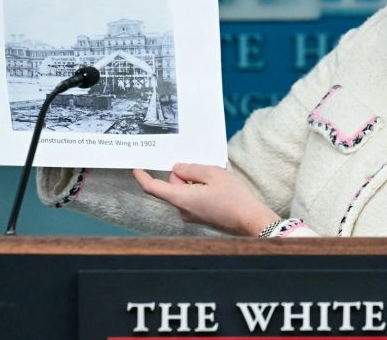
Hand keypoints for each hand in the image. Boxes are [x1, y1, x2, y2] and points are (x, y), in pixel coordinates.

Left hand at [132, 164, 278, 235]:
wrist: (251, 220)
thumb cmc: (234, 198)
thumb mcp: (213, 173)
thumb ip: (191, 169)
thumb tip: (176, 169)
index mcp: (182, 198)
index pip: (153, 188)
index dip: (142, 176)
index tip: (135, 167)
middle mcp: (182, 210)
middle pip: (172, 186)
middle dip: (183, 174)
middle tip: (203, 168)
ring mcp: (191, 216)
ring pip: (184, 192)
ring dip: (194, 182)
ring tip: (216, 181)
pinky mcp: (200, 217)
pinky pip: (192, 199)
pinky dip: (200, 190)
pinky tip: (217, 189)